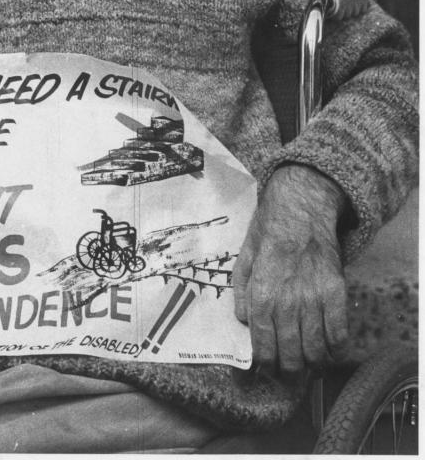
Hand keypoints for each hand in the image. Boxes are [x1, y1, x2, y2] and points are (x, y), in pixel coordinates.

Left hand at [233, 164, 348, 372]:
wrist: (301, 206)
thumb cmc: (269, 230)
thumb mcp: (244, 257)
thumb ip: (241, 291)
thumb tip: (243, 321)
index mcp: (262, 294)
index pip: (262, 347)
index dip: (264, 366)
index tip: (265, 370)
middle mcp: (288, 301)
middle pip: (291, 356)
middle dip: (289, 373)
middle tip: (288, 375)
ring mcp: (315, 298)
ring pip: (316, 351)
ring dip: (312, 365)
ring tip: (308, 366)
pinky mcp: (337, 292)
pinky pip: (339, 333)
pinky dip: (335, 348)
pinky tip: (329, 349)